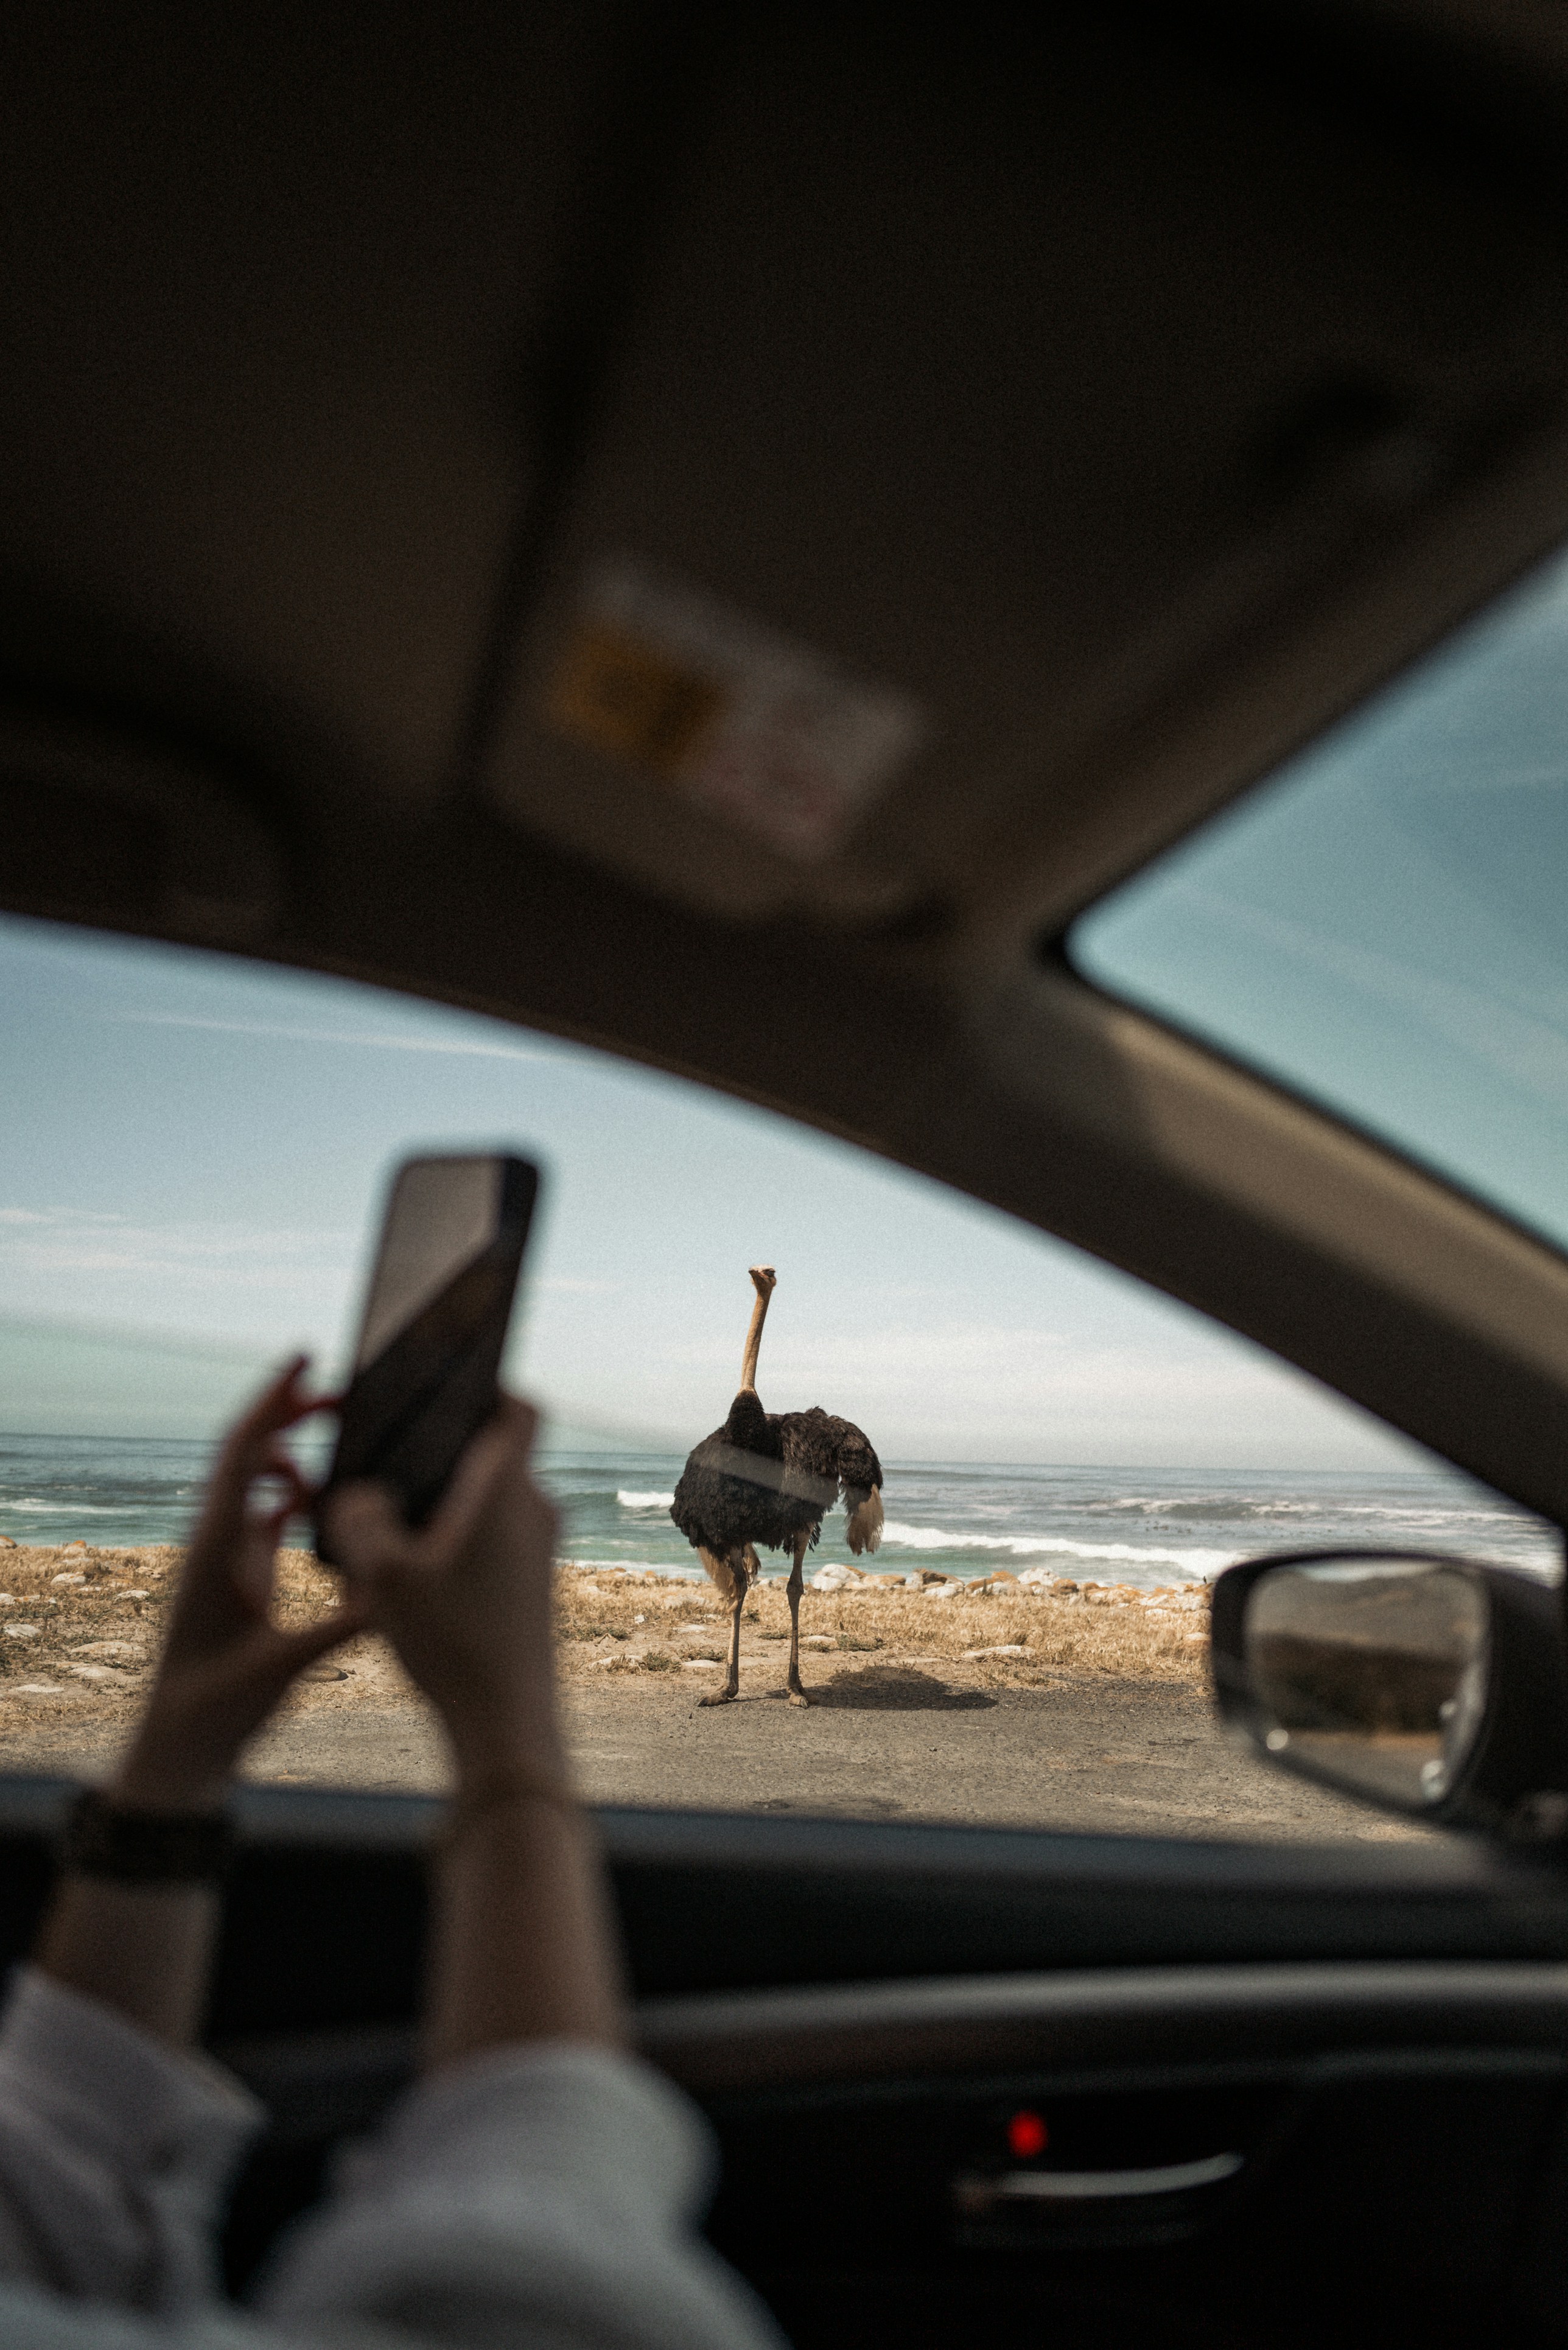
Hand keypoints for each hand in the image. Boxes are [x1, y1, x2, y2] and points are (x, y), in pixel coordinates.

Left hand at [112, 1358, 367, 1809]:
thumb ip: (338, 1629)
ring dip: (290, 1447)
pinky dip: (287, 1490)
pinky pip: (258, 1513)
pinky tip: (319, 1494)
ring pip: (252, 1479)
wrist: (177, 1744)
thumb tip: (398, 1591)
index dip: (273, 1400)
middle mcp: (215, 1538)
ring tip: (337, 1429)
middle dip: (288, 1409)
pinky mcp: (233, 1573)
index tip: (305, 1357)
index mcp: (218, 1546)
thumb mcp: (281, 1667)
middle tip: (341, 1388)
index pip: (242, 1452)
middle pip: (247, 1450)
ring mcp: (222, 1554)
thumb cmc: (217, 1708)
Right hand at [321, 1399, 560, 1783]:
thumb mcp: (381, 1576)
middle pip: (496, 1455)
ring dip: (447, 1504)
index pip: (520, 1408)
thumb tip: (359, 1495)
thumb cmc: (451, 1645)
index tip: (445, 1383)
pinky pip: (495, 1543)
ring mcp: (539, 1553)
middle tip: (393, 1453)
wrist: (509, 1727)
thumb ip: (359, 1518)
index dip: (487, 1384)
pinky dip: (458, 1543)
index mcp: (505, 1490)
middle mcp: (534, 1512)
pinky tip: (412, 1574)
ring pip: (492, 1503)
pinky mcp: (533, 1589)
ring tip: (390, 1521)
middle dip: (445, 1452)